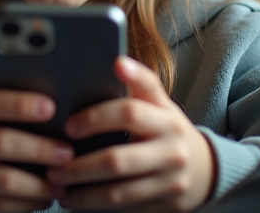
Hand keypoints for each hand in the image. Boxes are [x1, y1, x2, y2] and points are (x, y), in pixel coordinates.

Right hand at [0, 73, 74, 212]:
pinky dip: (26, 204)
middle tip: (67, 153)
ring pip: (1, 181)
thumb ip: (5, 83)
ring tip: (62, 180)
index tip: (51, 108)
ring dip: (38, 184)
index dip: (20, 105)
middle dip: (39, 149)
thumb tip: (47, 79)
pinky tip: (45, 196)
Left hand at [48, 56, 215, 212]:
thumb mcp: (160, 104)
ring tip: (58, 184)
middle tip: (53, 165)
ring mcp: (171, 181)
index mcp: (167, 117)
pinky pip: (124, 210)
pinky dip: (95, 206)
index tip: (69, 123)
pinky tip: (75, 199)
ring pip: (118, 193)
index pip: (130, 111)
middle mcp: (172, 149)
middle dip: (79, 165)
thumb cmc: (166, 130)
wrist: (205, 169)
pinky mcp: (166, 206)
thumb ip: (139, 85)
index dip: (97, 116)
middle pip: (117, 160)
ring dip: (82, 192)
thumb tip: (115, 61)